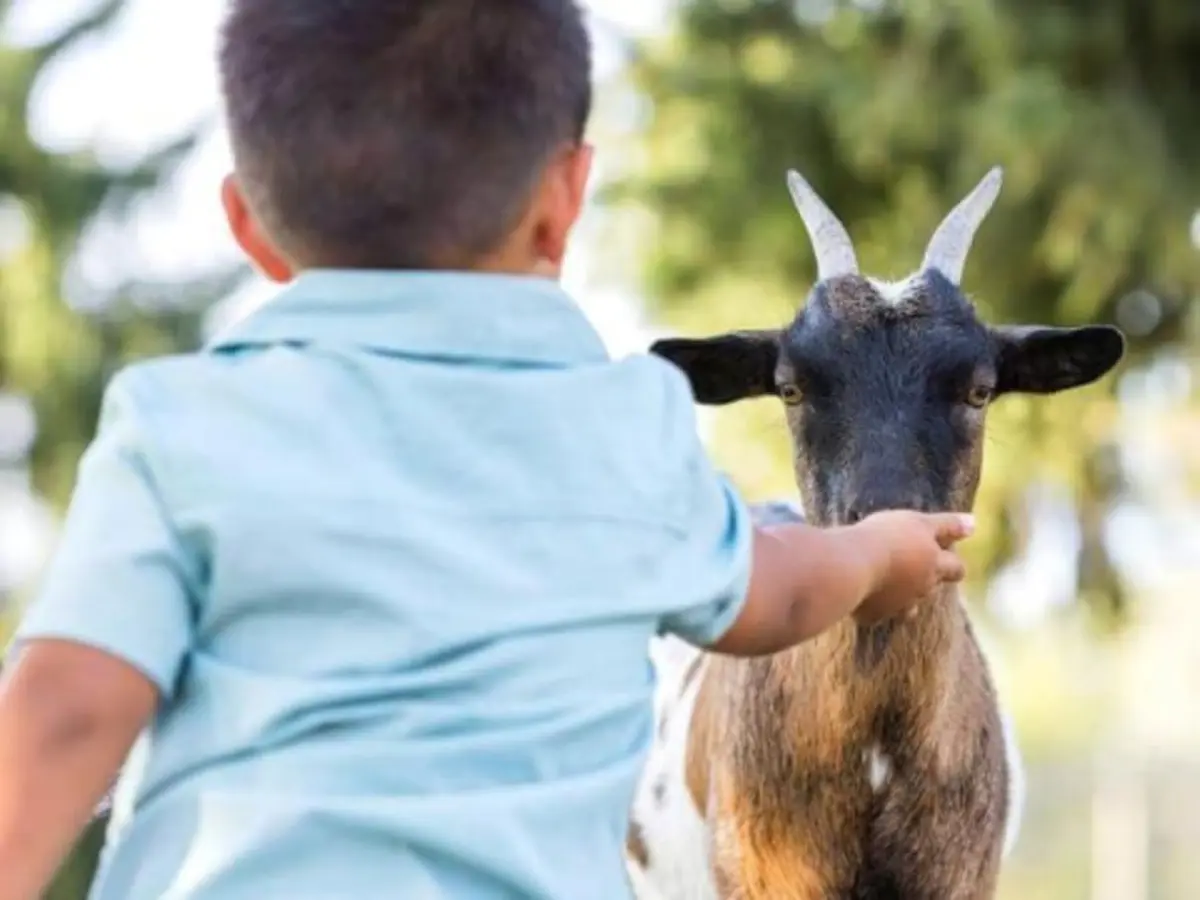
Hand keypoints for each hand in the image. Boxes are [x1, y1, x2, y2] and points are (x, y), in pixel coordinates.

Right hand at [850, 510, 973, 624]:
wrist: (851, 566)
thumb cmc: (886, 538)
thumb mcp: (918, 523)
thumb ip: (947, 525)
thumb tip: (974, 523)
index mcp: (934, 565)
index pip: (955, 568)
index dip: (952, 562)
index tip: (944, 553)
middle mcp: (921, 589)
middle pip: (932, 588)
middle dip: (928, 580)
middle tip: (915, 568)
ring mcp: (898, 606)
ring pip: (907, 606)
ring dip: (903, 597)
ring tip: (889, 584)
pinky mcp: (873, 616)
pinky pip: (877, 613)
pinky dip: (874, 606)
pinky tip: (862, 595)